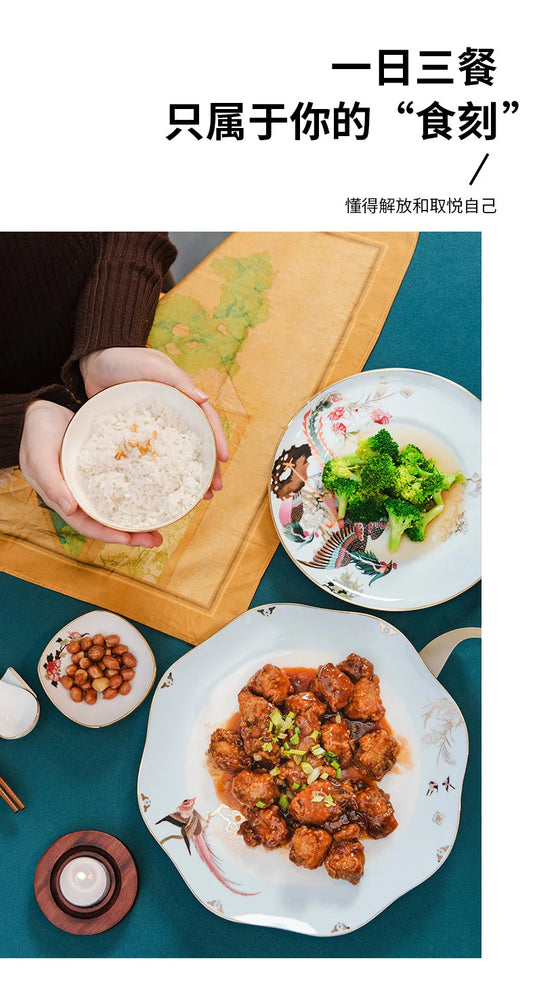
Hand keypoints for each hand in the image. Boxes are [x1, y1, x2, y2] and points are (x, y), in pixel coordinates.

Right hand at [19, 400, 162, 547]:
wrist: (46, 407)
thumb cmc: (37, 433)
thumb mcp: (39, 457)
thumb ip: (51, 483)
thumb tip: (69, 509)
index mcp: (64, 499)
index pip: (87, 525)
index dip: (107, 535)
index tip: (129, 540)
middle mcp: (81, 495)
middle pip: (108, 521)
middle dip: (131, 533)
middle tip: (156, 539)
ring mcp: (94, 482)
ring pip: (119, 505)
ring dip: (139, 516)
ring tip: (162, 522)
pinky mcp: (105, 466)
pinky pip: (124, 481)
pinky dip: (139, 489)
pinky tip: (156, 489)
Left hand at [80, 347, 228, 496]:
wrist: (92, 362)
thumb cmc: (125, 359)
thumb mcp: (153, 367)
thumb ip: (178, 381)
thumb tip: (204, 398)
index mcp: (182, 397)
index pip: (205, 420)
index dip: (216, 439)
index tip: (223, 460)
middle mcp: (172, 414)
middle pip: (195, 444)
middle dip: (206, 468)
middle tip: (212, 491)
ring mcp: (154, 427)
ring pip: (175, 455)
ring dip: (186, 476)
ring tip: (194, 498)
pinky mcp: (136, 435)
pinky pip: (150, 456)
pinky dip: (157, 473)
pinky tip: (159, 489)